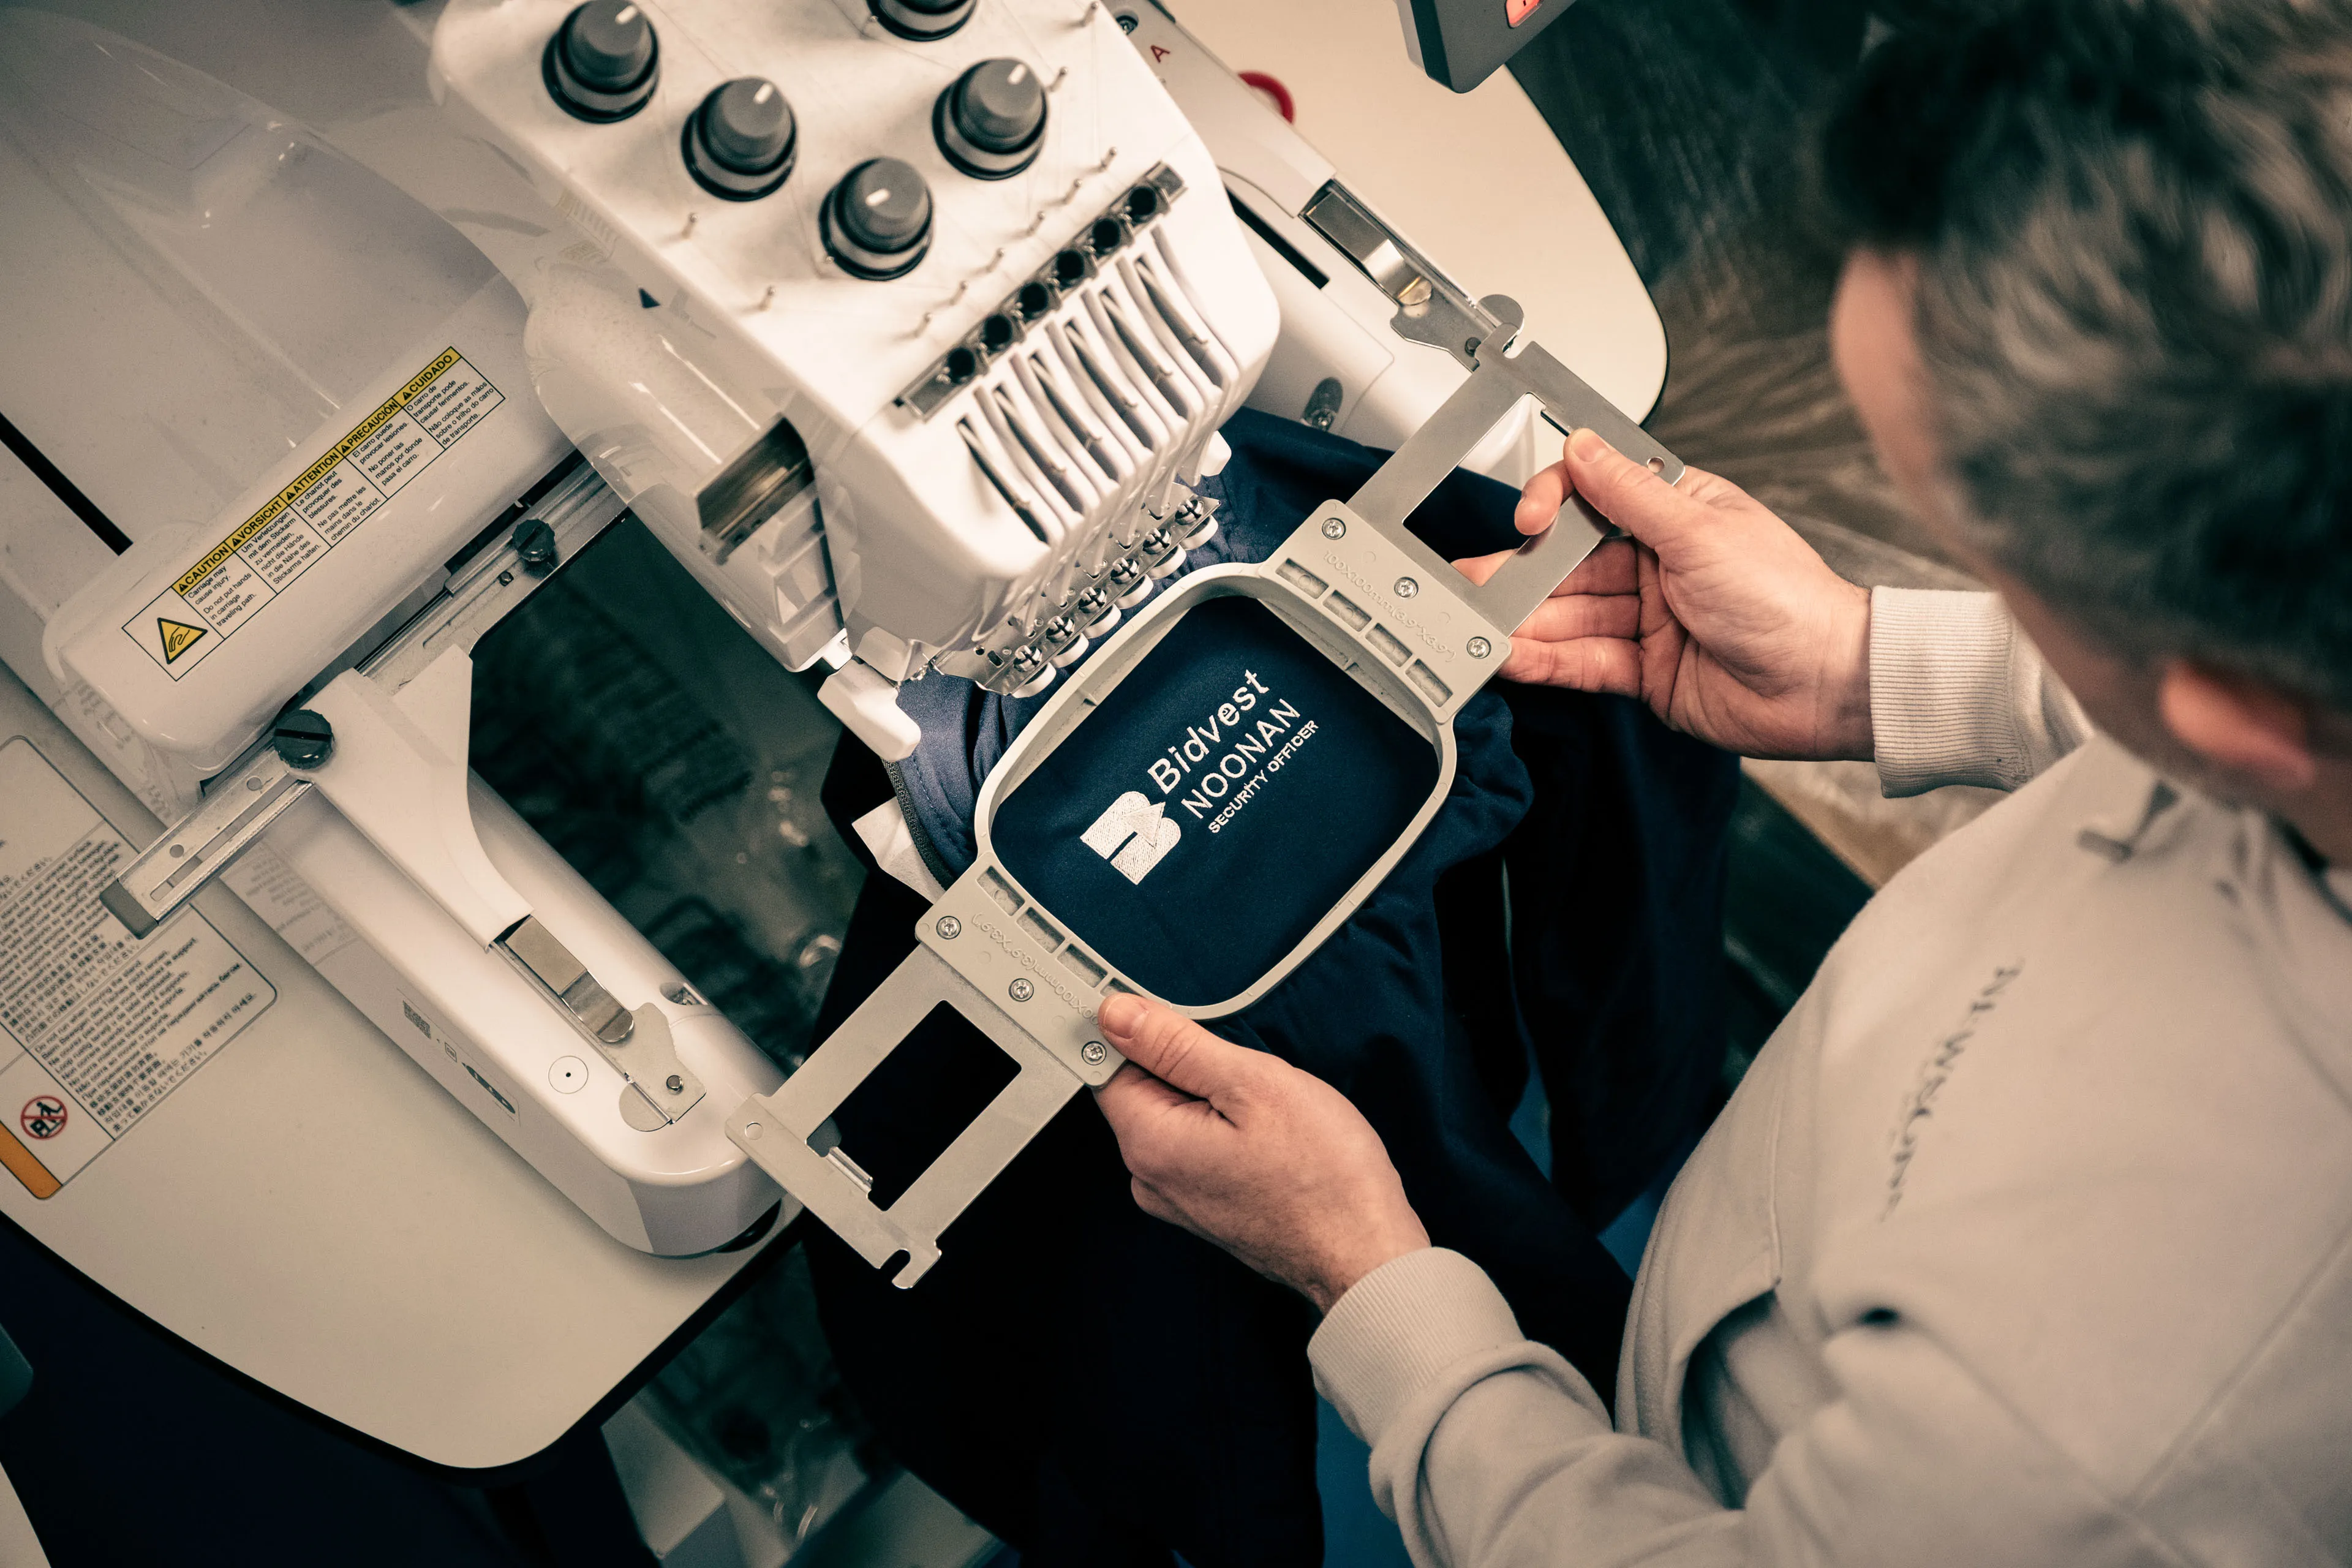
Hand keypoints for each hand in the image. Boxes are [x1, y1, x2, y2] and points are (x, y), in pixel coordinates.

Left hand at [1092, 993, 1427, 1311]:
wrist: (1365, 1253)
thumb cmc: (1323, 1176)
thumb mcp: (1252, 1083)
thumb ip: (1176, 1045)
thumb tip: (1117, 1015)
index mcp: (1150, 1143)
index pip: (1108, 1065)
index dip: (1141, 1031)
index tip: (1183, 1023)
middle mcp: (1151, 1178)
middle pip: (1143, 1091)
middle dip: (1189, 1067)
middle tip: (1248, 1074)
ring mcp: (1178, 1199)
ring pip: (1177, 1118)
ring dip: (1215, 1100)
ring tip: (1268, 1112)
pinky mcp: (1206, 1208)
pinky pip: (1199, 1148)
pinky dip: (1228, 1131)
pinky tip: (1270, 1137)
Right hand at [1455, 429, 1875, 760]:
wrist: (1824, 685)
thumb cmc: (1788, 601)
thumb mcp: (1700, 531)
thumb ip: (1630, 493)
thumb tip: (1585, 445)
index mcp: (1676, 513)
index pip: (1595, 497)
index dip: (1555, 504)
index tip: (1529, 519)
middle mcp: (1658, 563)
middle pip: (1571, 563)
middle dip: (1522, 573)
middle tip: (1473, 581)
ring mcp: (1649, 619)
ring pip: (1570, 614)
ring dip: (1525, 621)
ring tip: (1482, 626)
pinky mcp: (1644, 671)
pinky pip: (1583, 661)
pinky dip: (1546, 661)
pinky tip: (1513, 658)